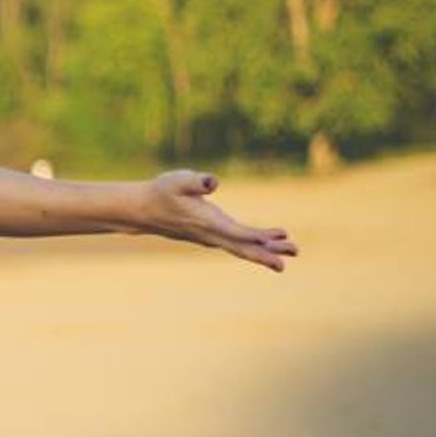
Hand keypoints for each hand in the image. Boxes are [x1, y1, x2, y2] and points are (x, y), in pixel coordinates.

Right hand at [140, 169, 299, 271]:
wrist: (142, 210)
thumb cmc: (161, 192)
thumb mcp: (178, 180)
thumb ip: (196, 181)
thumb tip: (212, 182)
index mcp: (207, 223)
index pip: (237, 233)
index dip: (258, 235)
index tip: (280, 235)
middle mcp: (210, 235)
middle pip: (243, 248)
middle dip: (268, 253)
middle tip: (292, 255)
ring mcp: (211, 238)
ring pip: (242, 248)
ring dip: (266, 251)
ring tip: (291, 251)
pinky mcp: (210, 235)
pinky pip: (237, 244)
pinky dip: (254, 245)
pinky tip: (267, 243)